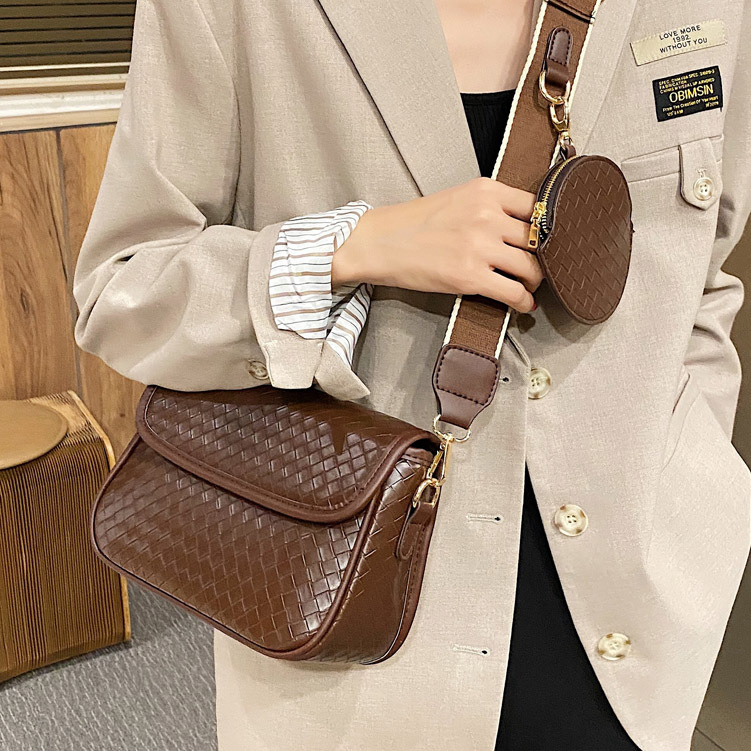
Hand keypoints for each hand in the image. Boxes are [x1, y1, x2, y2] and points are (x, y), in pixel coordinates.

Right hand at [331, 177, 542, 312]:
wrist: (380, 243)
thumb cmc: (413, 224)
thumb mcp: (457, 199)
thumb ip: (491, 207)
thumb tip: (523, 229)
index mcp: (485, 191)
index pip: (537, 206)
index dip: (547, 227)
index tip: (547, 240)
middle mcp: (487, 215)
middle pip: (538, 239)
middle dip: (544, 258)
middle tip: (539, 268)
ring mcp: (479, 246)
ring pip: (531, 267)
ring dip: (535, 282)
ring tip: (529, 287)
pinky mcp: (470, 276)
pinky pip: (513, 292)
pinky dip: (523, 302)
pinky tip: (522, 305)